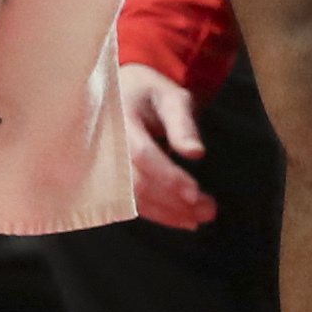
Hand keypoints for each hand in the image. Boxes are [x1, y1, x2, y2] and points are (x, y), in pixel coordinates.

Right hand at [117, 63, 218, 228]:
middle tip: (209, 210)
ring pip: (132, 199)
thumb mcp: (170, 97)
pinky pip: (130, 203)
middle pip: (136, 184)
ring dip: (167, 213)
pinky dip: (156, 214)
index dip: (167, 176)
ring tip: (200, 217)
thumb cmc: (148, 92)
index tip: (195, 193)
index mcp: (120, 119)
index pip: (142, 154)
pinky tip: (181, 218)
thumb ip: (182, 123)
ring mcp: (102, 165)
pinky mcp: (108, 180)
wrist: (118, 93)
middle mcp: (105, 146)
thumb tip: (196, 153)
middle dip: (173, 202)